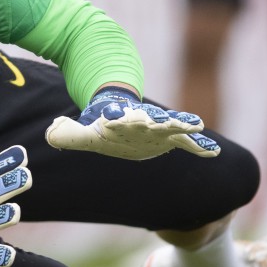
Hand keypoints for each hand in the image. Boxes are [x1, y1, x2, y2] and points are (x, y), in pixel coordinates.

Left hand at [46, 87, 219, 159]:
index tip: (109, 118)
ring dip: (182, 124)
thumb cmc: (102, 126)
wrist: (122, 114)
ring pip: (172, 124)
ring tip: (196, 124)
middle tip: (159, 119)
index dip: (112, 117)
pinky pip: (188, 141)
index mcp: (118, 120)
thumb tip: (53, 132)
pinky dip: (199, 145)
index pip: (114, 117)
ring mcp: (158, 127)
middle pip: (147, 118)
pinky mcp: (170, 136)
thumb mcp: (83, 132)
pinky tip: (213, 152)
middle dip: (152, 119)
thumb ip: (67, 134)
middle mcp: (140, 121)